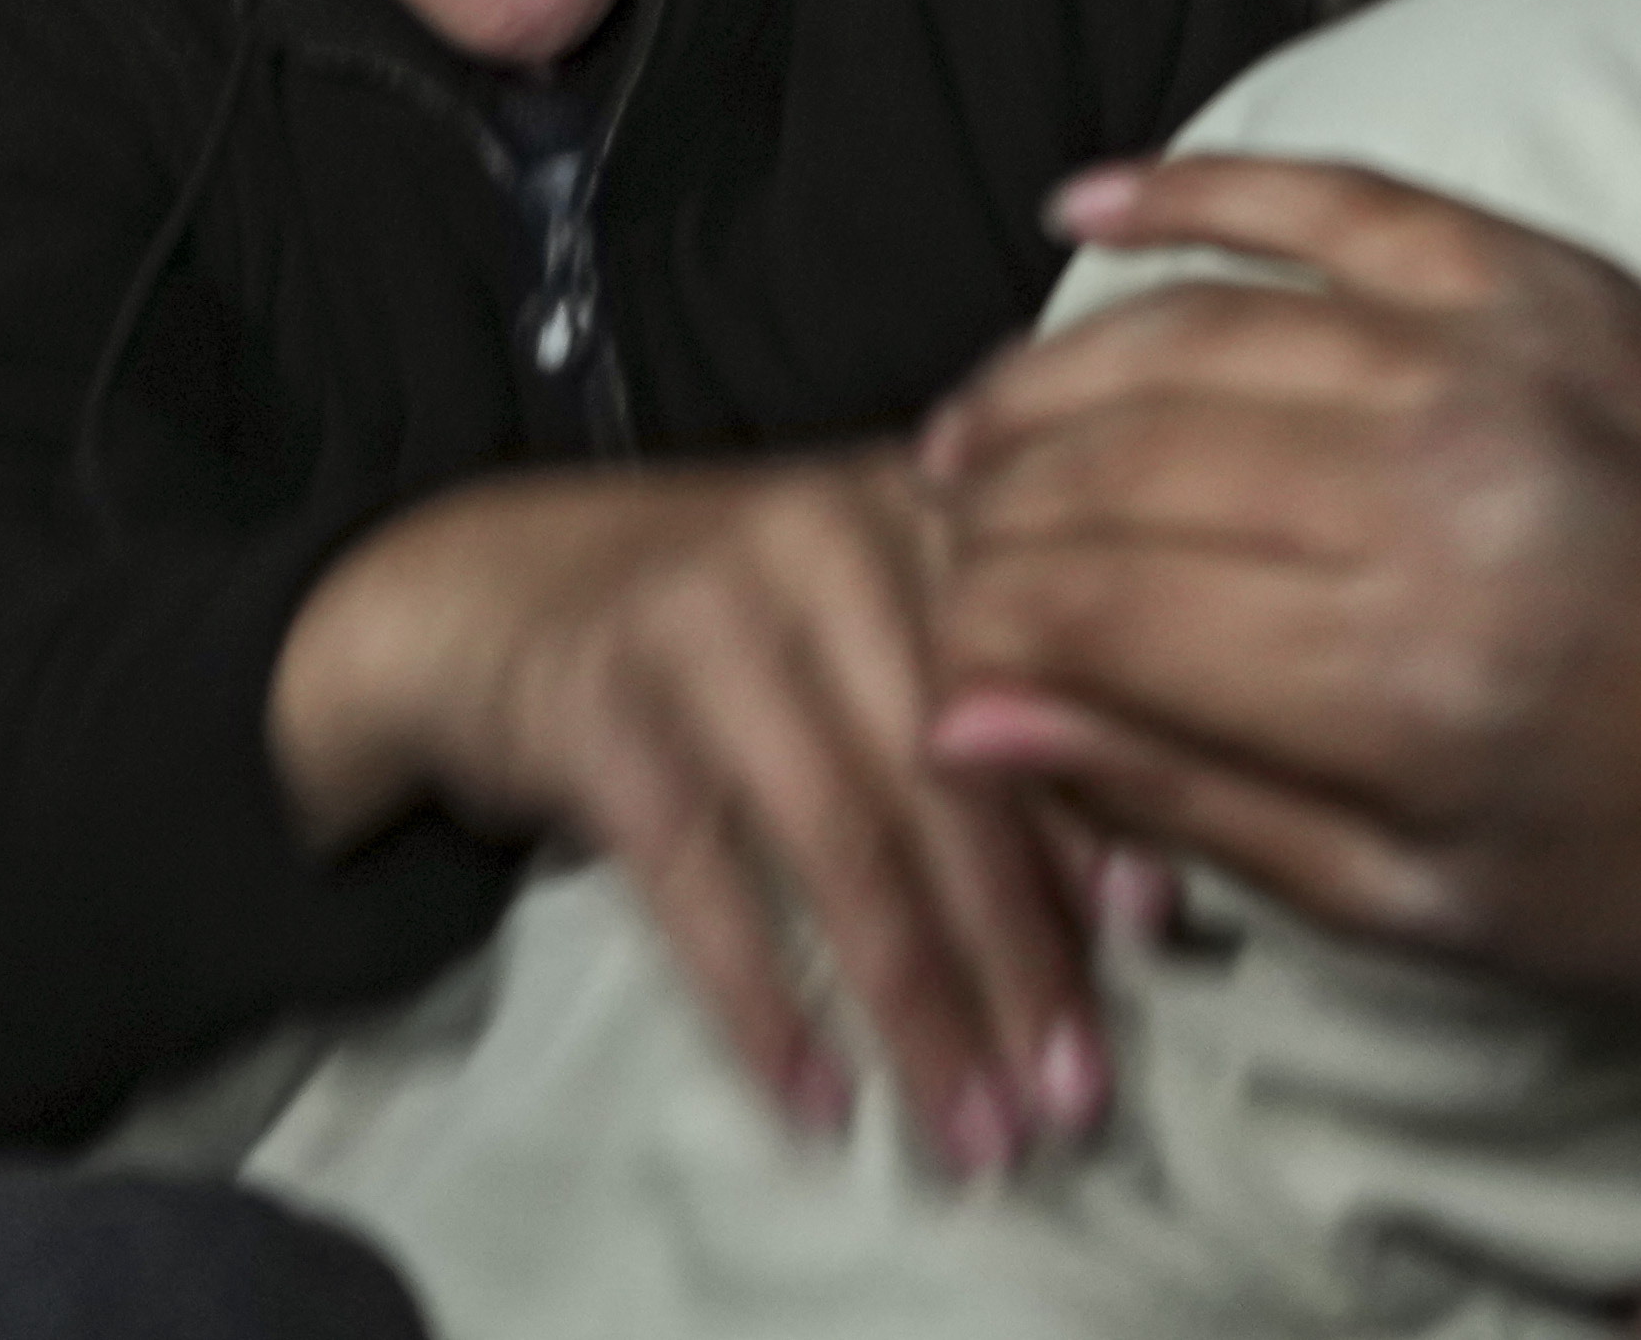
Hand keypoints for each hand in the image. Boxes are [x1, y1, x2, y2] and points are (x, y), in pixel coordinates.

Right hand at [275, 451, 1105, 1171]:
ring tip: (969, 1131)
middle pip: (952, 778)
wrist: (483, 589)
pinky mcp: (595, 704)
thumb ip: (1004, 727)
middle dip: (1021, 956)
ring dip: (916, 1009)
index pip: (1039, 681)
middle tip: (1072, 1100)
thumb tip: (1150, 902)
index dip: (1098, 829)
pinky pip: (699, 881)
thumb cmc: (727, 629)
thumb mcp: (870, 633)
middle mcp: (824, 538)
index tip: (1157, 966)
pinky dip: (764, 1006)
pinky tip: (818, 1104)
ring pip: (841, 841)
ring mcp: (701, 616)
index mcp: (923, 509)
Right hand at [921, 155, 1640, 1031]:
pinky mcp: (1562, 282)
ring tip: (983, 428)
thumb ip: (1175, 795)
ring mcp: (1509, 354)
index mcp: (1409, 672)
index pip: (1098, 601)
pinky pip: (1342, 198)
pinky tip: (1091, 207)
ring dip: (1064, 368)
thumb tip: (960, 718)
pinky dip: (1207, 190)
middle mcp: (1448, 484)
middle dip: (1001, 504)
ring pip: (1204, 323)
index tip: (941, 651)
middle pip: (1130, 455)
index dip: (981, 621)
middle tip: (943, 539)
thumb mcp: (1406, 901)